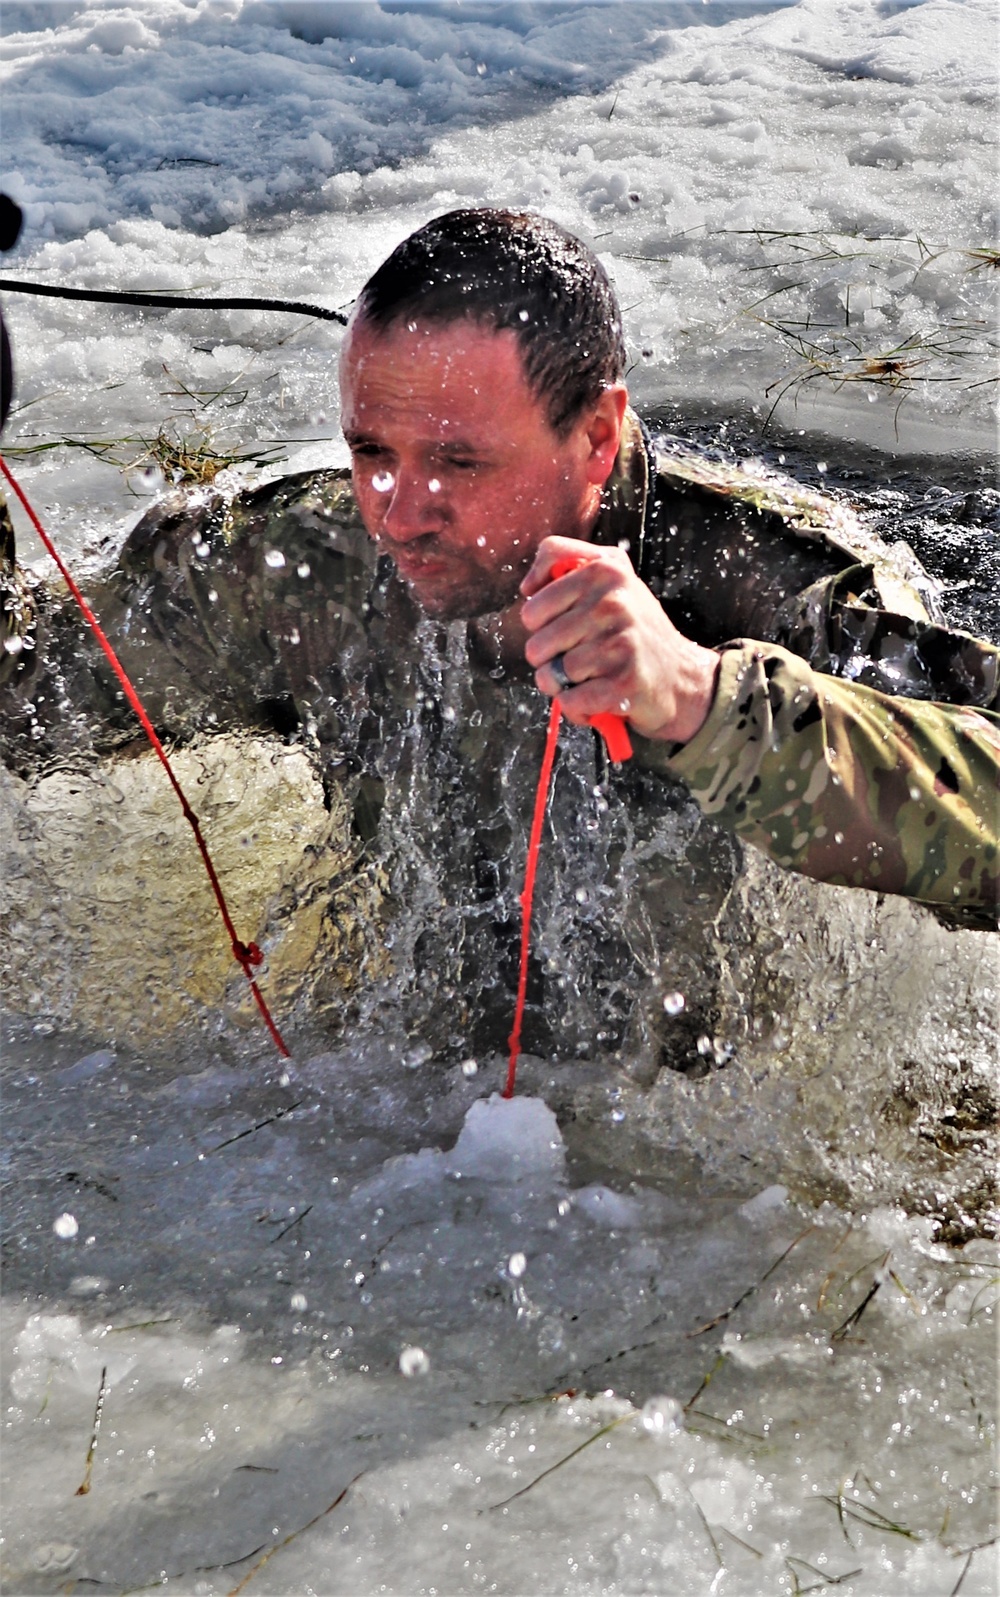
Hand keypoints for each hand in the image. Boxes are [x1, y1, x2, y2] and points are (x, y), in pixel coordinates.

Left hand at [519, 536, 719, 744]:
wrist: (680, 676)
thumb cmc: (633, 630)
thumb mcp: (609, 578)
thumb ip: (565, 560)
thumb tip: (528, 587)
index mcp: (604, 571)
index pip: (533, 607)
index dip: (540, 628)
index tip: (564, 629)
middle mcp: (614, 602)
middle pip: (537, 646)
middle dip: (549, 661)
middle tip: (578, 659)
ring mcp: (621, 642)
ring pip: (552, 675)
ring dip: (563, 686)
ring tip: (590, 678)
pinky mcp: (625, 681)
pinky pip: (570, 700)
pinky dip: (577, 708)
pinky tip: (597, 699)